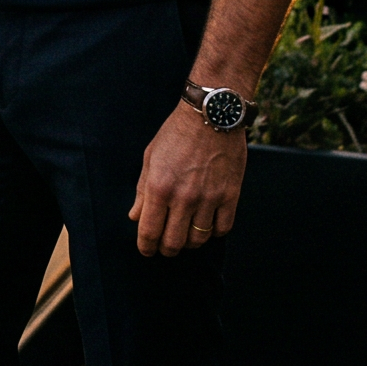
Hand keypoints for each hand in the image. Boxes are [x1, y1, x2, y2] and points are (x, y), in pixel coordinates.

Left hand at [128, 102, 244, 256]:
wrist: (211, 115)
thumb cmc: (176, 134)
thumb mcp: (150, 158)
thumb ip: (142, 190)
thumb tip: (135, 216)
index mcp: (159, 187)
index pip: (149, 232)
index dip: (146, 247)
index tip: (146, 250)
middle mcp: (183, 197)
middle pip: (174, 243)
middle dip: (166, 249)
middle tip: (166, 246)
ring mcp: (209, 198)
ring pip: (198, 240)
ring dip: (189, 242)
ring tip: (186, 234)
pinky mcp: (231, 195)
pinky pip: (222, 229)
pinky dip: (213, 233)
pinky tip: (207, 224)